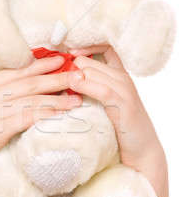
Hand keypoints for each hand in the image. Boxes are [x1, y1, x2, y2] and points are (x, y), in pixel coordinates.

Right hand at [0, 56, 83, 185]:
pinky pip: (28, 118)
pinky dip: (47, 114)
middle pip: (28, 82)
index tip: (61, 60)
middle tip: (78, 74)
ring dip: (57, 98)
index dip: (41, 64)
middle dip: (56, 77)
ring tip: (77, 98)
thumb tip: (27, 92)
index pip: (16, 71)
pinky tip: (62, 115)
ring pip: (31, 99)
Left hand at [67, 43, 165, 171]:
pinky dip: (85, 86)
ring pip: (92, 72)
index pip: (103, 47)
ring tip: (59, 85)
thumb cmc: (118, 127)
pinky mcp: (124, 104)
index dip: (83, 47)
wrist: (141, 148)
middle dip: (70, 68)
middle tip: (53, 78)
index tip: (67, 54)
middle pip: (89, 61)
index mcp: (118, 75)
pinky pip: (102, 89)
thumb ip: (89, 88)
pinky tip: (73, 87)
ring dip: (73, 77)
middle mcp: (122, 78)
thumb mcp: (102, 103)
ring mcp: (124, 89)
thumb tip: (65, 79)